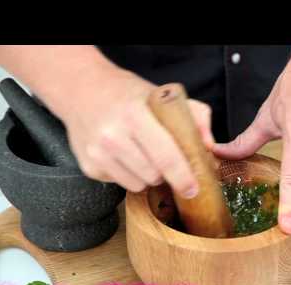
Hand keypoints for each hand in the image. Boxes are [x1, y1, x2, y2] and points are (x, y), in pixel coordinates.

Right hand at [61, 69, 213, 195]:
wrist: (81, 89)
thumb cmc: (127, 94)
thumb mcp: (163, 94)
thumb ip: (195, 116)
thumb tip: (209, 147)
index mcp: (134, 115)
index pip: (165, 156)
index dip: (183, 177)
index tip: (193, 189)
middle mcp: (112, 136)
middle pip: (154, 175)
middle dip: (167, 174)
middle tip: (165, 160)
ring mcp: (97, 154)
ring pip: (138, 185)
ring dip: (148, 177)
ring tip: (143, 155)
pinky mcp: (89, 167)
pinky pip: (121, 184)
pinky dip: (130, 175)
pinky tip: (125, 156)